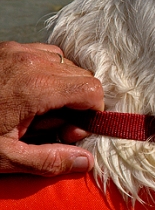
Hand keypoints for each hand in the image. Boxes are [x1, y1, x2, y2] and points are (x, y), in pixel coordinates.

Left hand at [0, 41, 103, 175]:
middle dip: (78, 103)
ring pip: (65, 63)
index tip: (72, 132)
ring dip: (63, 87)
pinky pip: (44, 55)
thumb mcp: (5, 157)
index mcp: (35, 87)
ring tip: (40, 111)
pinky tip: (29, 95)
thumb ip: (49, 160)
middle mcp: (30, 61)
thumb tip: (86, 161)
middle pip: (82, 76)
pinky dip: (46, 73)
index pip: (91, 90)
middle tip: (54, 127)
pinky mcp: (7, 48)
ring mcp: (17, 50)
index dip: (92, 114)